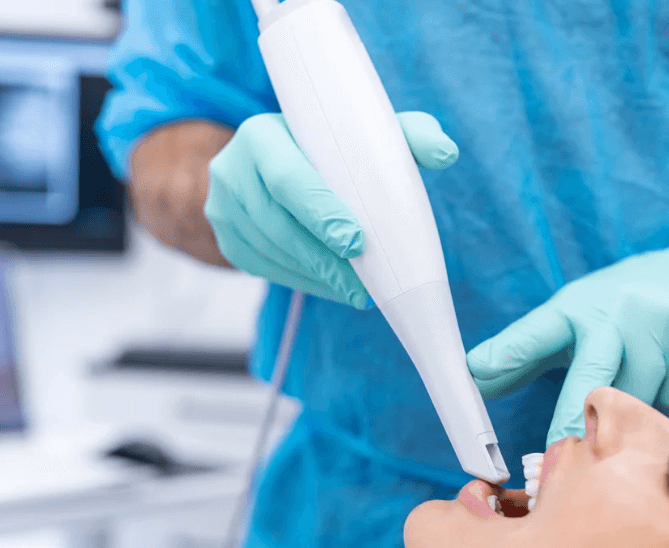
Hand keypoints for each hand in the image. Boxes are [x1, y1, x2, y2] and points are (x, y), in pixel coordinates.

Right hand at [204, 111, 458, 307]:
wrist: (262, 162)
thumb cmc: (324, 147)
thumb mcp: (359, 133)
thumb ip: (405, 135)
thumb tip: (446, 152)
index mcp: (260, 135)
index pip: (287, 179)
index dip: (321, 213)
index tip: (356, 243)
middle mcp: (230, 171)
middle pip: (278, 225)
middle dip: (323, 259)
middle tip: (363, 286)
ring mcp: (222, 209)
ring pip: (271, 253)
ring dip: (315, 277)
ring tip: (356, 292)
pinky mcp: (226, 241)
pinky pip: (265, 269)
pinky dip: (302, 281)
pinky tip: (332, 287)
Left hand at [466, 237, 668, 444]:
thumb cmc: (620, 307)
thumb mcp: (571, 320)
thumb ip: (526, 354)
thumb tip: (478, 381)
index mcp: (577, 307)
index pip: (537, 332)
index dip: (509, 353)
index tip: (477, 373)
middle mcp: (617, 312)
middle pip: (591, 377)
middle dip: (572, 418)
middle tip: (557, 453)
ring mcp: (661, 325)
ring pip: (635, 400)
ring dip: (625, 413)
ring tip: (628, 389)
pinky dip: (661, 405)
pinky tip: (663, 379)